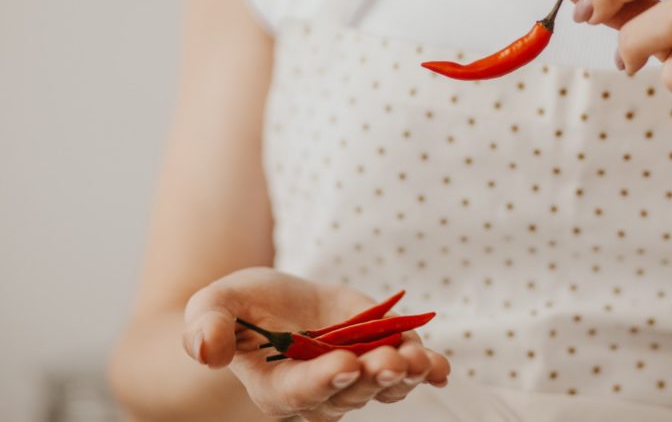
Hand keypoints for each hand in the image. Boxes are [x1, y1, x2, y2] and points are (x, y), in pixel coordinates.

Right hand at [182, 267, 449, 420]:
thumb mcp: (215, 304)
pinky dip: (429, 370)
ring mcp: (357, 375)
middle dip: (372, 377)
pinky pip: (411, 370)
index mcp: (277, 387)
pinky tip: (440, 368)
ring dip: (404, 375)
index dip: (324, 382)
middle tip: (389, 361)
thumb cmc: (242, 307)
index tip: (345, 364)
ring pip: (384, 385)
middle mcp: (322, 391)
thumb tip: (206, 350)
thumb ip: (207, 326)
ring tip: (418, 361)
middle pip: (351, 392)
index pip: (301, 393)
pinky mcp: (383, 354)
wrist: (277, 302)